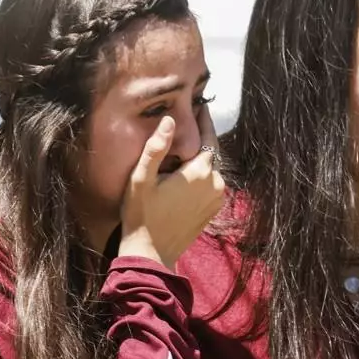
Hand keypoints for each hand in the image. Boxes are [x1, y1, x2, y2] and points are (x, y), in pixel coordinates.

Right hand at [118, 106, 225, 268]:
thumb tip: (170, 120)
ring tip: (184, 149)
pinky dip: (201, 176)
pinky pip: (210, 184)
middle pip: (210, 153)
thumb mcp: (141, 179)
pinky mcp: (213, 210)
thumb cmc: (142, 215)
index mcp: (200, 172)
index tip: (200, 105)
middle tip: (191, 121)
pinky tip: (185, 174)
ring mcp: (217, 199)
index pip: (208, 137)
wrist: (151, 253)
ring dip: (199, 159)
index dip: (204, 120)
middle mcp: (215, 184)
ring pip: (210, 169)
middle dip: (200, 139)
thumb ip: (156, 148)